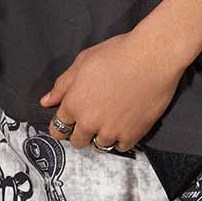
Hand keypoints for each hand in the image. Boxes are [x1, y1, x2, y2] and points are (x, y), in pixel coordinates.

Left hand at [40, 22, 186, 151]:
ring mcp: (111, 130)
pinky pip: (119, 147)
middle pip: (77, 141)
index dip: (63, 124)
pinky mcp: (132, 134)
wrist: (154, 57)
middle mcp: (89, 121)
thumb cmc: (119, 53)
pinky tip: (124, 123)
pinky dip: (120, 138)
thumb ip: (62, 84)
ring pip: (98, 145)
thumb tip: (47, 101)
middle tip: (93, 117)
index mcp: (73, 104)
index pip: (57, 129)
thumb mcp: (83, 61)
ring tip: (111, 118)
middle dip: (81, 131)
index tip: (71, 121)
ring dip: (101, 135)